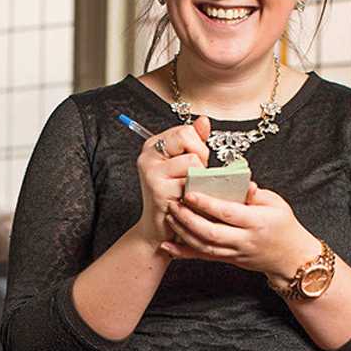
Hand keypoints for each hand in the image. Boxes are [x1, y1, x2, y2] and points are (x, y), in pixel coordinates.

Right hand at [134, 115, 211, 248]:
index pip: (186, 130)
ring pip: (193, 162)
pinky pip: (192, 183)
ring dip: (200, 179)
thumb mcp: (184, 164)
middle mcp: (148, 156)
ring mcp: (151, 173)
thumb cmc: (174, 197)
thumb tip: (203, 120)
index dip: (198, 147)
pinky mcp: (159, 190)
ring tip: (189, 190)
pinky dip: (197, 194)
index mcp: (153, 146)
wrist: (159, 230)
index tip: (193, 163)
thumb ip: (194, 142)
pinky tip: (187, 201)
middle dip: (200, 159)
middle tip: (192, 178)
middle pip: (188, 139)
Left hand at [161, 182, 321, 279]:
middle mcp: (243, 240)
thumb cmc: (284, 226)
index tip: (190, 193)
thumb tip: (236, 180)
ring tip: (169, 216)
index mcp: (256, 222)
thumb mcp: (276, 203)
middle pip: (210, 232)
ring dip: (183, 232)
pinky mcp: (228, 259)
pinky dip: (183, 253)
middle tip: (173, 204)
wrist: (290, 258)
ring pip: (203, 246)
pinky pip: (202, 257)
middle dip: (188, 218)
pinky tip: (168, 246)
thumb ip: (253, 193)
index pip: (227, 213)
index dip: (206, 204)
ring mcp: (234, 252)